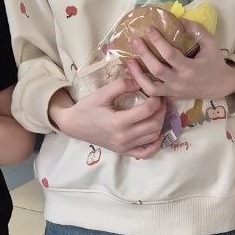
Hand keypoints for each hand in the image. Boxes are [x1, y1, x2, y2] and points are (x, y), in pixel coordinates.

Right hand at [49, 76, 166, 158]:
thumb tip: (140, 82)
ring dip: (160, 124)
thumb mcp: (101, 93)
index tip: (156, 93)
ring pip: (153, 137)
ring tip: (158, 112)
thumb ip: (121, 85)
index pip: (147, 111)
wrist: (74, 125)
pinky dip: (155, 144)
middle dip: (161, 111)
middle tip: (160, 101)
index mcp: (118, 122)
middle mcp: (123, 137)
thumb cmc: (87, 108)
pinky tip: (157, 133)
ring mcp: (124, 147)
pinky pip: (146, 153)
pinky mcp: (123, 152)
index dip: (156, 100)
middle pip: (154, 125)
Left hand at [125, 21, 234, 102]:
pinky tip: (134, 73)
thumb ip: (196, 30)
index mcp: (191, 68)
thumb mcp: (210, 43)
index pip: (170, 54)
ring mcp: (174, 90)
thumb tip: (178, 19)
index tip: (149, 28)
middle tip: (135, 40)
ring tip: (129, 60)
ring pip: (151, 86)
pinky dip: (141, 84)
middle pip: (157, 69)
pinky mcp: (171, 95)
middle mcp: (180, 81)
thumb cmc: (214, 62)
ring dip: (138, 73)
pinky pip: (152, 93)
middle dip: (144, 54)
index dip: (157, 41)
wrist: (220, 85)